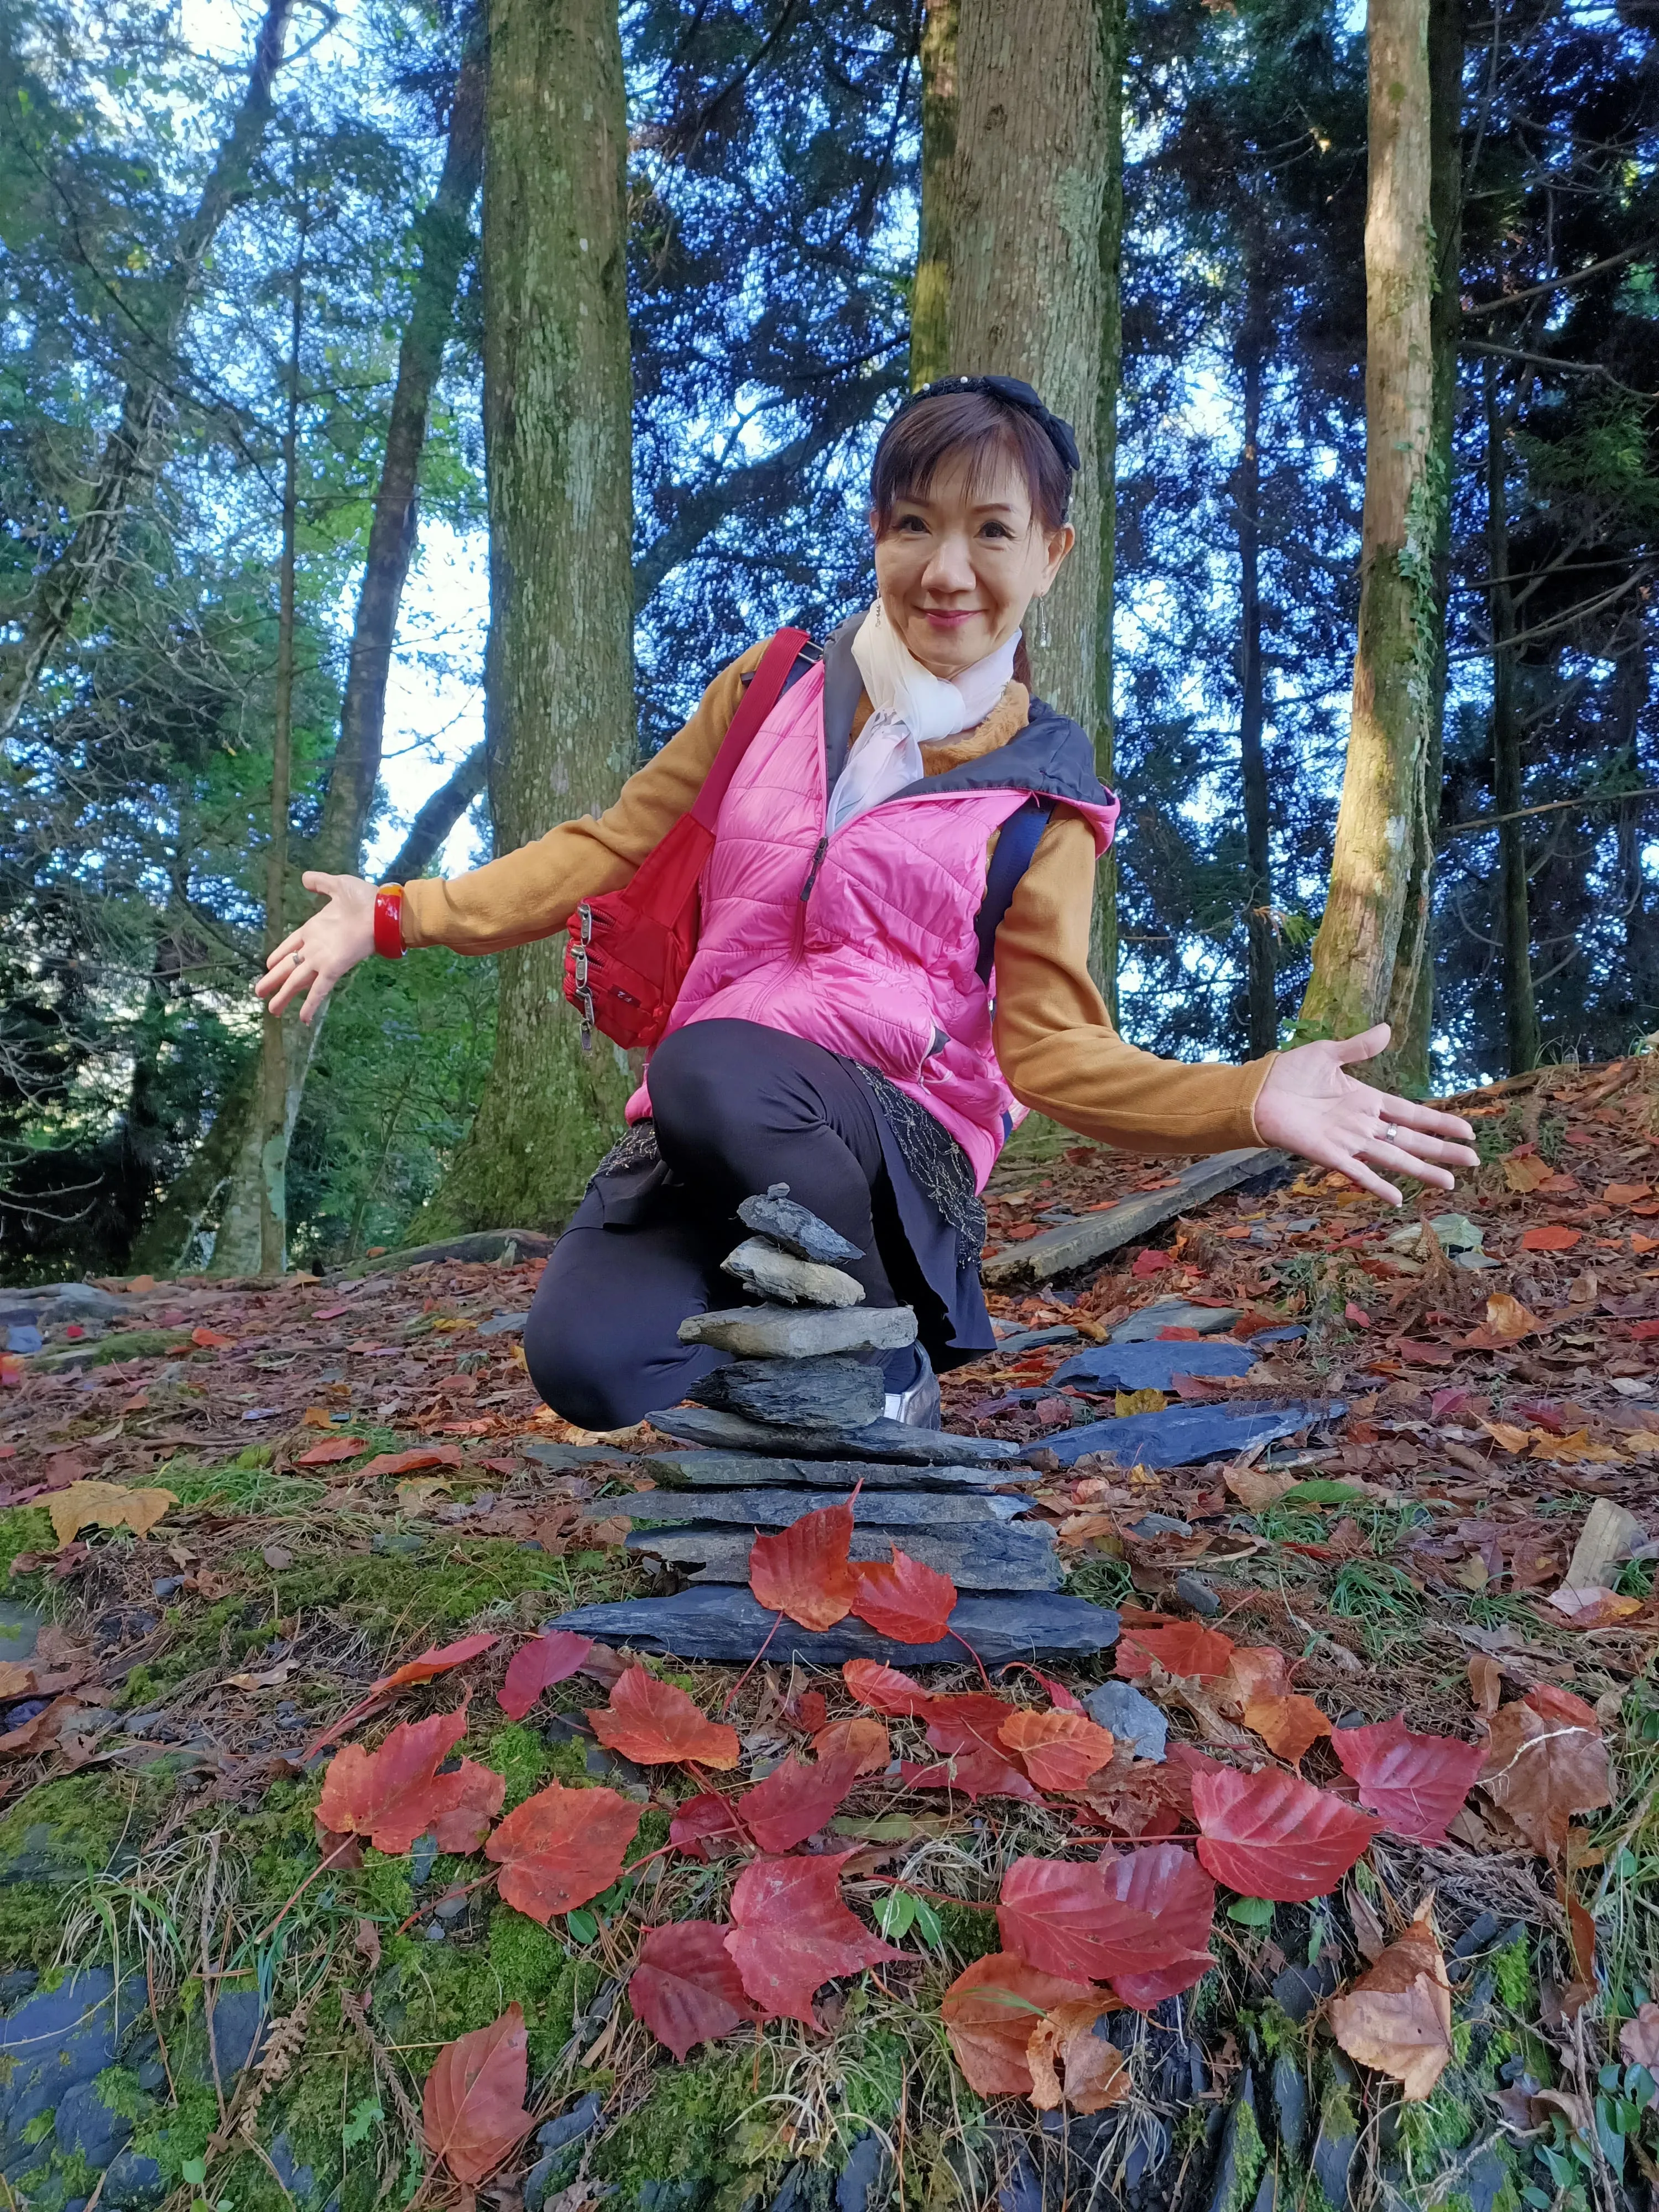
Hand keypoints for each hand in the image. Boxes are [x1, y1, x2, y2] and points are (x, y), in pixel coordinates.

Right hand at [253, 872, 376, 1022]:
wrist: (384, 911)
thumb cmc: (365, 898)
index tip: (267, 964)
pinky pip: (319, 989)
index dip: (278, 955)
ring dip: (284, 996)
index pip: (290, 945)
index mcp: (314, 929)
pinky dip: (310, 1004)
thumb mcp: (339, 885)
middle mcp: (315, 947)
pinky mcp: (334, 968)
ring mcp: (323, 959)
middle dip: (274, 981)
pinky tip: (304, 1019)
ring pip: (298, 981)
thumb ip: (321, 883)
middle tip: (259, 993)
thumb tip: (305, 878)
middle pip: (289, 967)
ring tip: (273, 1010)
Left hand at [1252, 1023, 1478, 1205]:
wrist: (1256, 1092)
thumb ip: (1359, 1046)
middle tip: (1473, 1162)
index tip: (1467, 1131)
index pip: (1411, 1114)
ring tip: (1450, 1183)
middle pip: (1410, 1140)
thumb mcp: (1328, 1054)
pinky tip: (1399, 1198)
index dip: (1438, 1123)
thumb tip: (1388, 1029)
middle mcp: (1363, 1125)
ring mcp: (1348, 1141)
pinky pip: (1358, 1173)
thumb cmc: (1289, 1073)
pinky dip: (1377, 1185)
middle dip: (1442, 1151)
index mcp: (1366, 1100)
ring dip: (1422, 1170)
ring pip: (1393, 1159)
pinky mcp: (1329, 1155)